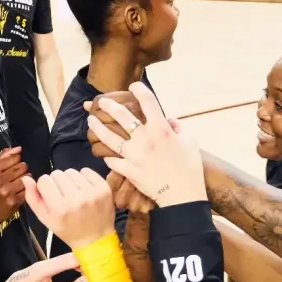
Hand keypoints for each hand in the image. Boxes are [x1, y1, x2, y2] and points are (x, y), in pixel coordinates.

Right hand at [0, 147, 28, 225]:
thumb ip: (4, 157)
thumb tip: (19, 148)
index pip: (15, 158)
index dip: (17, 161)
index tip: (14, 166)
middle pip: (22, 167)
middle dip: (23, 170)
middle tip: (18, 175)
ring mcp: (6, 191)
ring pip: (27, 178)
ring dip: (26, 179)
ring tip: (20, 183)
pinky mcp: (14, 201)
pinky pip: (28, 190)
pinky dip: (27, 190)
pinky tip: (20, 191)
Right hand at [23, 168, 114, 249]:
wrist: (95, 239)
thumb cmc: (67, 230)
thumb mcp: (46, 219)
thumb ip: (33, 199)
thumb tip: (26, 178)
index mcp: (59, 208)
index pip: (44, 180)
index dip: (45, 187)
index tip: (51, 195)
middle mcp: (76, 199)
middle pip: (57, 173)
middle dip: (58, 183)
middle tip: (64, 195)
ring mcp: (92, 193)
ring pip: (72, 171)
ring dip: (70, 180)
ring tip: (74, 193)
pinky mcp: (104, 188)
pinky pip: (87, 171)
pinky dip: (84, 178)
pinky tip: (84, 189)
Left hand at [86, 82, 206, 207]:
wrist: (182, 195)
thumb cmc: (190, 168)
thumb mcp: (190, 142)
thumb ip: (178, 128)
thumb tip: (169, 120)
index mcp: (161, 129)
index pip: (147, 101)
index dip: (139, 89)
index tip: (133, 87)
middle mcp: (144, 139)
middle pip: (122, 117)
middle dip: (109, 106)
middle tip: (102, 102)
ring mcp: (134, 155)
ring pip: (110, 138)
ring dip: (98, 128)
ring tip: (91, 121)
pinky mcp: (128, 170)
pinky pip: (112, 161)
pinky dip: (107, 156)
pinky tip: (103, 152)